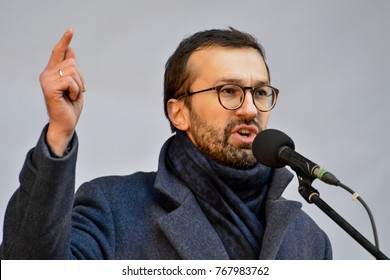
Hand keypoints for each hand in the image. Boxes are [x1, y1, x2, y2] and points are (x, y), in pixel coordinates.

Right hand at [39, 28, 85, 155]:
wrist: (66, 123)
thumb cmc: (70, 106)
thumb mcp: (75, 85)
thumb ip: (71, 69)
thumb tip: (71, 51)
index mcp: (53, 72)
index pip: (58, 52)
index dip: (65, 41)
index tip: (71, 30)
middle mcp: (47, 73)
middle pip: (72, 62)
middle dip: (80, 77)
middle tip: (77, 91)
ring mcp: (47, 80)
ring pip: (72, 70)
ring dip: (79, 84)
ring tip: (73, 95)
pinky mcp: (49, 88)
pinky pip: (70, 81)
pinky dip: (76, 90)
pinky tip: (71, 97)